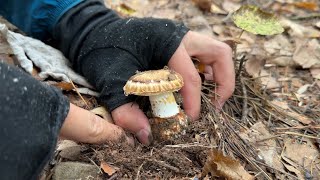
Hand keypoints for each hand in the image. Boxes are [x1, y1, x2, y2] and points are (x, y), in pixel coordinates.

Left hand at [54, 2, 234, 144]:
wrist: (94, 32)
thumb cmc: (102, 50)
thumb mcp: (110, 80)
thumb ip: (125, 109)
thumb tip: (143, 135)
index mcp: (166, 40)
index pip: (190, 76)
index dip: (194, 102)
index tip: (190, 120)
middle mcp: (180, 35)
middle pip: (219, 54)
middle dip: (223, 82)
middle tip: (215, 106)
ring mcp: (181, 36)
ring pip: (215, 53)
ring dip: (217, 76)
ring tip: (208, 98)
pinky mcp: (178, 42)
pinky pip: (202, 55)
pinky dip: (205, 72)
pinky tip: (191, 87)